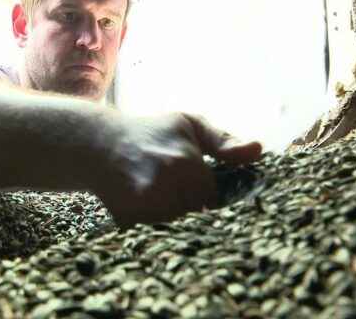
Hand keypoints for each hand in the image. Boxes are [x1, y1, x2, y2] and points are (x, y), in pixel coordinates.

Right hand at [94, 112, 261, 227]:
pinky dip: (155, 222)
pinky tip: (145, 202)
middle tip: (172, 187)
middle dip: (189, 205)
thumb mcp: (188, 125)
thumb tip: (258, 150)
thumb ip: (223, 141)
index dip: (206, 193)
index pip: (214, 197)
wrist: (97, 144)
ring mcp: (146, 205)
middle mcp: (167, 185)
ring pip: (178, 224)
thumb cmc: (149, 132)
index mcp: (187, 162)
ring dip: (172, 215)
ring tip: (157, 192)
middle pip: (197, 214)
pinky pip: (157, 230)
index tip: (194, 186)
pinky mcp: (129, 219)